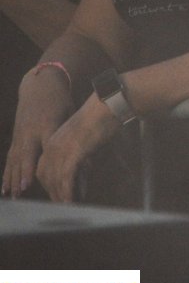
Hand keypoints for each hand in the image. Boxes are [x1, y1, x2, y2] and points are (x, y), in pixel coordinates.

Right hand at [5, 69, 75, 196]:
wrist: (39, 86)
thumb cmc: (60, 101)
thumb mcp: (70, 113)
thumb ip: (74, 134)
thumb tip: (87, 156)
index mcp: (47, 124)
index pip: (46, 146)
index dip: (43, 161)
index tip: (39, 175)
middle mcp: (31, 132)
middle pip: (27, 155)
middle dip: (24, 174)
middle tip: (22, 191)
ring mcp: (21, 136)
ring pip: (16, 160)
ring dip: (13, 179)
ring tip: (14, 196)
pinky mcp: (16, 138)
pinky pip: (10, 159)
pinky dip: (7, 174)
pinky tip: (5, 188)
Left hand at [37, 95, 118, 202]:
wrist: (108, 103)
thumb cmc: (102, 115)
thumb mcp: (84, 134)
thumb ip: (80, 149)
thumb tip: (84, 164)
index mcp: (54, 140)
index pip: (43, 167)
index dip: (48, 182)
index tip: (56, 192)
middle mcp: (52, 146)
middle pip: (45, 176)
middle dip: (52, 191)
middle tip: (61, 203)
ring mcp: (61, 150)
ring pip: (55, 179)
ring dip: (60, 195)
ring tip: (67, 206)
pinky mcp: (73, 153)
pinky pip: (67, 178)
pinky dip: (68, 191)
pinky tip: (71, 200)